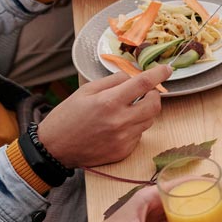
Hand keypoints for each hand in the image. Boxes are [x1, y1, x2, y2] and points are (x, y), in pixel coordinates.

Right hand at [37, 66, 172, 167]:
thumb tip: (134, 76)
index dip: (159, 74)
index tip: (167, 69)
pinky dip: (133, 127)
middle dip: (154, 95)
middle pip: (154, 104)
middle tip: (144, 92)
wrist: (54, 149)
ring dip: (143, 111)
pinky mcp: (124, 151)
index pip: (143, 84)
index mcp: (109, 102)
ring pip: (149, 120)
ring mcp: (124, 138)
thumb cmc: (67, 116)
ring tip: (125, 110)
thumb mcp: (86, 91)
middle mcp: (120, 121)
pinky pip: (139, 135)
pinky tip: (117, 127)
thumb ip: (113, 82)